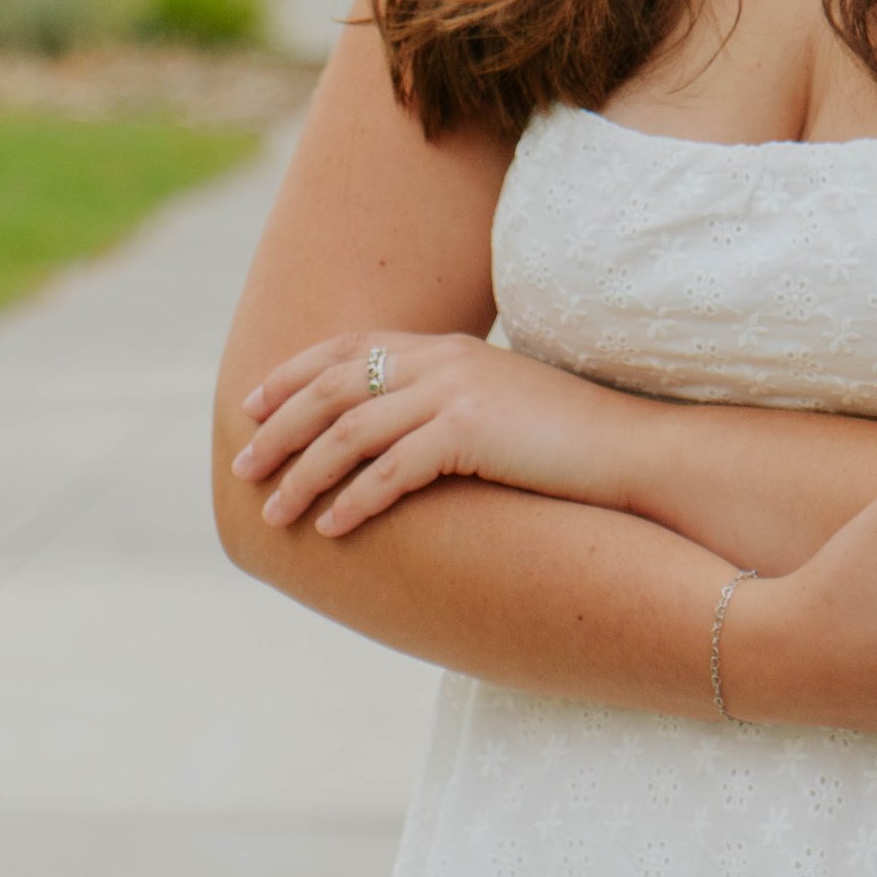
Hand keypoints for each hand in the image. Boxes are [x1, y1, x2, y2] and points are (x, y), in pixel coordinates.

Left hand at [233, 328, 634, 536]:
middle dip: (280, 427)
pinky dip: (354, 500)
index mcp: (448, 348)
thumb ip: (450, 406)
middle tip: (241, 465)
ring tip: (273, 512)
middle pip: (335, 386)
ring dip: (303, 474)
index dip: (293, 373)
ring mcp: (458, 392)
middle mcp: (445, 360)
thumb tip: (402, 440)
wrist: (635, 450)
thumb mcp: (501, 408)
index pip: (350, 347)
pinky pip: (392, 470)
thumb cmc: (572, 443)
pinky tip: (331, 530)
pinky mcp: (471, 431)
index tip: (252, 405)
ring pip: (351, 431)